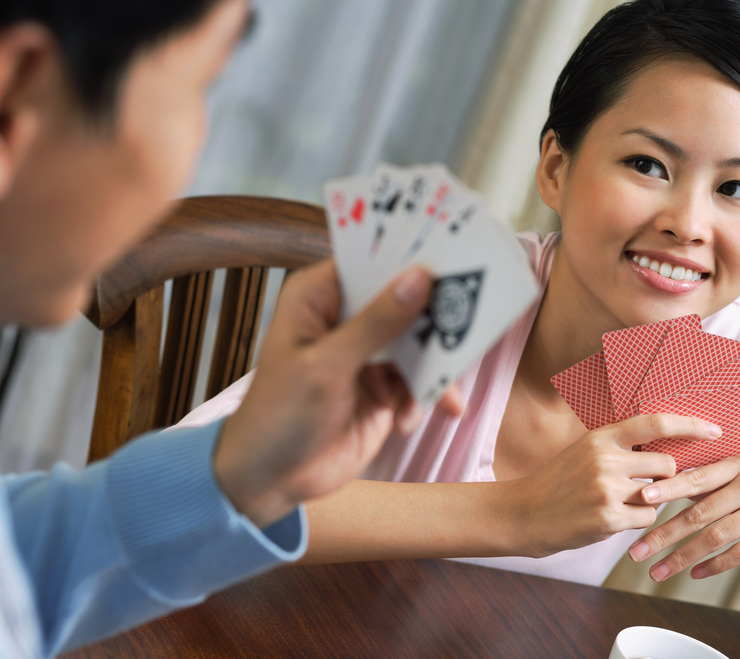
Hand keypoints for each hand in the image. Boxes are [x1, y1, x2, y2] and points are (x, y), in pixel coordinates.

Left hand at [214, 260, 463, 526]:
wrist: (271, 481)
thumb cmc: (279, 416)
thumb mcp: (327, 366)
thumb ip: (375, 323)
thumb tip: (418, 278)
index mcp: (318, 296)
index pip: (370, 261)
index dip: (408, 259)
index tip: (452, 260)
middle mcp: (344, 318)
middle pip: (402, 300)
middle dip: (433, 317)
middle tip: (468, 324)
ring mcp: (365, 353)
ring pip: (418, 342)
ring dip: (432, 369)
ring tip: (442, 394)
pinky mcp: (382, 387)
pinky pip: (418, 380)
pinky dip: (421, 400)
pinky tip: (406, 423)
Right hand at [503, 413, 720, 557]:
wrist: (523, 512)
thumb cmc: (557, 483)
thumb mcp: (583, 453)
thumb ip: (618, 449)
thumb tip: (665, 449)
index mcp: (600, 437)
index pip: (654, 423)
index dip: (690, 425)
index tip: (714, 430)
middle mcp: (605, 459)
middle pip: (667, 465)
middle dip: (667, 478)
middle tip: (649, 486)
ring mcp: (607, 489)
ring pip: (660, 496)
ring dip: (650, 504)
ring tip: (620, 504)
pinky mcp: (608, 518)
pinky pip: (646, 520)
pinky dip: (636, 522)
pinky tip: (611, 519)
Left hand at [627, 455, 739, 580]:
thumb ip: (712, 479)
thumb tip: (665, 483)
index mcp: (738, 464)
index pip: (696, 477)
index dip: (667, 488)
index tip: (640, 499)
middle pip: (699, 512)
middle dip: (664, 534)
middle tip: (636, 552)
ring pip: (716, 536)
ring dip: (682, 557)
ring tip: (658, 571)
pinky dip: (716, 564)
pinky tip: (695, 573)